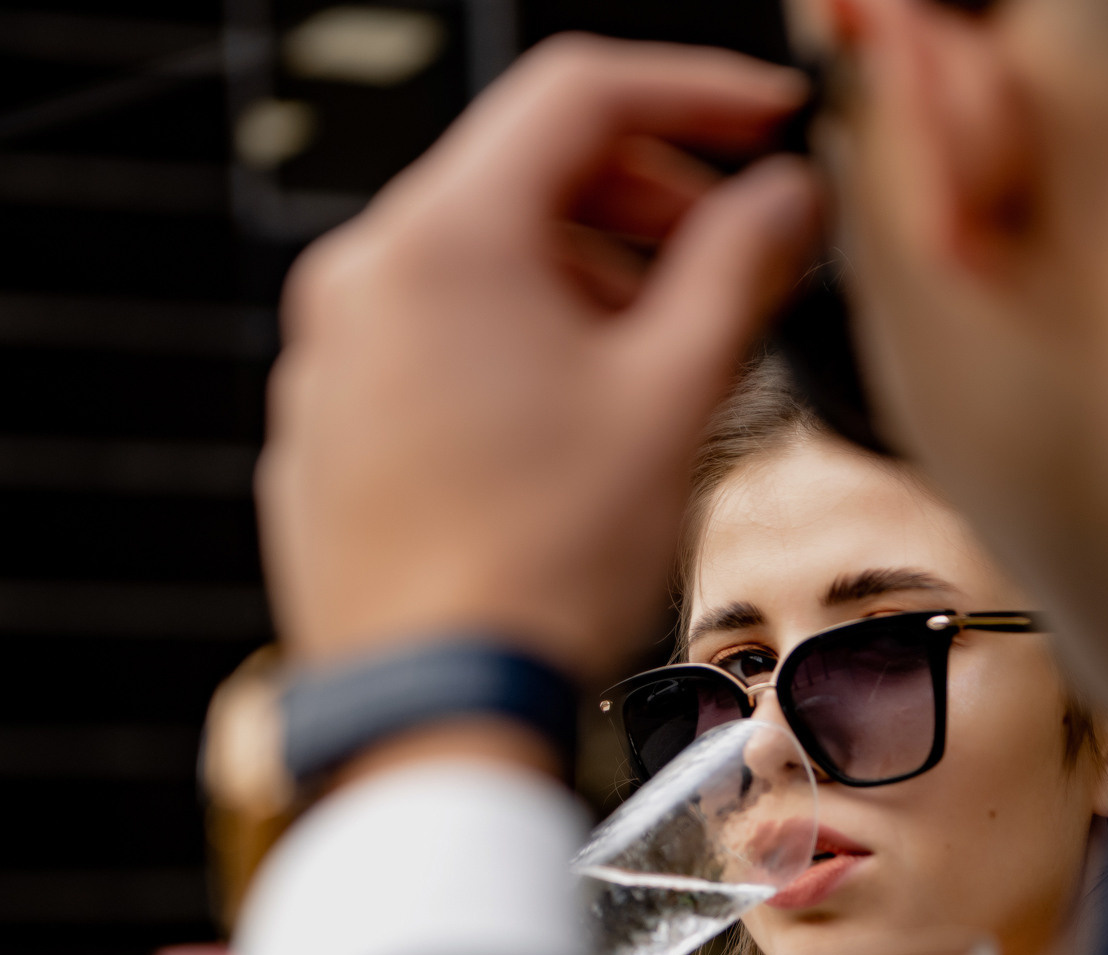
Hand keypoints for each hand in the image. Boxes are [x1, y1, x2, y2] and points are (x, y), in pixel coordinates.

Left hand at [257, 35, 819, 688]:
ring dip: (579, 282)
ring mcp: (327, 360)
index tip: (763, 124)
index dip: (694, 93)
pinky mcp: (322, 434)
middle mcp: (360, 278)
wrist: (432, 710)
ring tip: (656, 362)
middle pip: (519, 178)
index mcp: (442, 240)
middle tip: (725, 254)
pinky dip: (509, 352)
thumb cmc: (538, 566)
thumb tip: (785, 199)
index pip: (578, 93)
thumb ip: (739, 267)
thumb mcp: (673, 397)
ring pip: (473, 268)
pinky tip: (573, 428)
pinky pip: (426, 348)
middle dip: (639, 202)